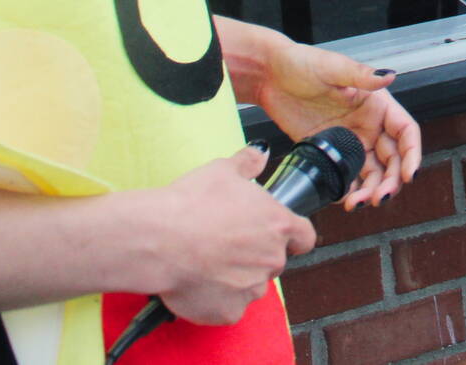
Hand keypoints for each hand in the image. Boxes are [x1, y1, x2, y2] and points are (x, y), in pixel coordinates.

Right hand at [140, 148, 315, 324]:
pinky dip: (216, 300)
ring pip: (251, 285)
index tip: (280, 235)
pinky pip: (228, 308)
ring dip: (236, 278)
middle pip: (273, 261)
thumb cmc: (192, 204)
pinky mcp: (229, 311)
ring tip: (207, 263)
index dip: (294, 236)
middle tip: (226, 244)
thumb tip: (260, 154)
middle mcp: (271, 259)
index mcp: (278, 224)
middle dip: (254, 255)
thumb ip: (248, 162)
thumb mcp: (222, 171)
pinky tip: (198, 283)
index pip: (305, 237)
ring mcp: (252, 288)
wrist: (161, 239)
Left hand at [249, 38, 423, 209]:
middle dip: (390, 181)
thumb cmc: (302, 63)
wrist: (269, 76)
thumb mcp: (332, 67)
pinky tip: (342, 199)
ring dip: (370, 191)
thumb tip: (389, 76)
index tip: (410, 175)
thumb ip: (360, 75)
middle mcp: (368, 125)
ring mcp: (349, 140)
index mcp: (377, 104)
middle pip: (392, 160)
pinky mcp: (329, 152)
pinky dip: (347, 191)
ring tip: (356, 204)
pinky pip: (345, 177)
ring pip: (371, 173)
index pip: (405, 132)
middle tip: (379, 198)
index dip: (412, 154)